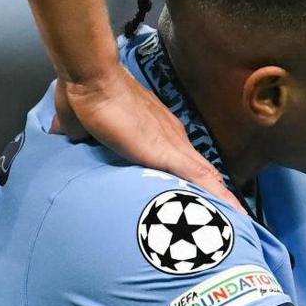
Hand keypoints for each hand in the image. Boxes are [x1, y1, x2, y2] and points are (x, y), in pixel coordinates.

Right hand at [54, 70, 237, 204]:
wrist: (91, 81)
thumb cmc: (86, 98)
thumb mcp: (83, 127)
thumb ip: (82, 135)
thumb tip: (64, 135)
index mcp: (157, 134)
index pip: (184, 163)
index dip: (198, 182)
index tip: (207, 200)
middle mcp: (173, 138)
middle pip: (203, 173)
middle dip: (219, 197)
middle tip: (236, 219)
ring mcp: (173, 144)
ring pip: (209, 178)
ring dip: (224, 201)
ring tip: (242, 223)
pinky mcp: (167, 152)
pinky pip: (201, 179)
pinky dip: (218, 197)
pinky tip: (233, 214)